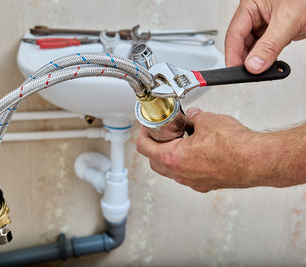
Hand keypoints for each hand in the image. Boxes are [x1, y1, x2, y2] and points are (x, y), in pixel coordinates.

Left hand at [136, 108, 261, 192]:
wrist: (257, 161)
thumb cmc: (235, 146)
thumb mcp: (208, 120)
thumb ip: (194, 117)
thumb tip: (193, 116)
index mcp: (174, 158)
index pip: (145, 148)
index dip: (142, 135)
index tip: (146, 129)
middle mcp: (181, 174)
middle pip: (155, 162)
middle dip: (155, 146)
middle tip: (162, 134)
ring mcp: (193, 181)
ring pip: (172, 170)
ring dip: (171, 156)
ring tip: (181, 140)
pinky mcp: (206, 184)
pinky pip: (188, 175)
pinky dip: (187, 164)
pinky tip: (197, 152)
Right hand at [225, 0, 305, 73]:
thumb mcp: (288, 21)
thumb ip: (269, 45)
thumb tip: (254, 65)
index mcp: (251, 5)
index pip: (234, 34)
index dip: (232, 54)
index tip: (234, 71)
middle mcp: (256, 14)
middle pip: (241, 42)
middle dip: (245, 59)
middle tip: (249, 74)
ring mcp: (266, 23)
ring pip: (253, 47)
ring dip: (257, 59)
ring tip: (263, 68)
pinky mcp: (276, 31)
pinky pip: (265, 48)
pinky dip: (267, 57)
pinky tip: (270, 63)